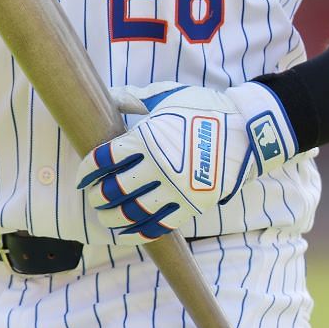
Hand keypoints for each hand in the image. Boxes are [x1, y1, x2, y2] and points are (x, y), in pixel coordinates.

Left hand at [76, 80, 295, 238]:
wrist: (246, 129)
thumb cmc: (203, 108)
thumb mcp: (166, 95)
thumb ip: (132, 98)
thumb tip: (104, 95)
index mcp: (147, 137)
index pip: (104, 159)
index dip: (87, 171)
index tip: (82, 177)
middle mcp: (159, 165)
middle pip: (115, 190)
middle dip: (97, 197)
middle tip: (92, 198)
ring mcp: (176, 188)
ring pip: (133, 212)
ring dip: (113, 218)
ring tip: (105, 217)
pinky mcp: (192, 205)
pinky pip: (159, 226)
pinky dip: (139, 232)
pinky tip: (127, 232)